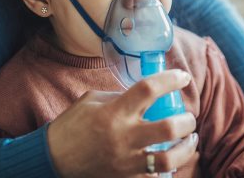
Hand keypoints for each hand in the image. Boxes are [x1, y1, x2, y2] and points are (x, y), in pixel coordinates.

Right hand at [47, 69, 197, 177]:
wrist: (54, 159)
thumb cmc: (72, 126)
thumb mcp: (92, 100)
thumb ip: (120, 96)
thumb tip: (146, 95)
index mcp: (114, 112)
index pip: (148, 89)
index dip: (170, 79)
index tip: (182, 76)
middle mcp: (123, 137)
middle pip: (168, 127)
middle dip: (186, 120)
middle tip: (188, 116)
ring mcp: (126, 162)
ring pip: (169, 159)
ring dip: (186, 148)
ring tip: (189, 139)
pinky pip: (156, 177)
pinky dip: (169, 168)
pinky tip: (172, 159)